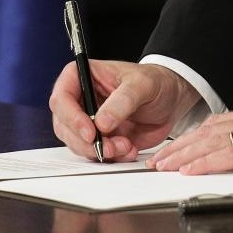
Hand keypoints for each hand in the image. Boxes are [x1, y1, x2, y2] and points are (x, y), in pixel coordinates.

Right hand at [50, 61, 200, 160]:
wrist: (171, 99)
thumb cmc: (155, 81)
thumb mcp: (143, 84)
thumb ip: (122, 101)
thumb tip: (101, 122)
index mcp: (82, 76)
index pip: (61, 98)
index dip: (71, 118)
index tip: (90, 132)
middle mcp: (80, 99)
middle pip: (64, 126)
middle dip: (86, 142)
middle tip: (110, 147)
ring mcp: (88, 120)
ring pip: (77, 143)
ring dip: (100, 151)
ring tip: (126, 146)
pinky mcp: (100, 138)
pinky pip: (94, 153)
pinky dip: (111, 157)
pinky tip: (129, 149)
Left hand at [148, 106, 232, 174]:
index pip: (219, 124)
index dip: (194, 136)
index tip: (178, 146)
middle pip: (208, 131)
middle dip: (181, 145)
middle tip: (161, 158)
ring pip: (211, 141)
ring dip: (184, 154)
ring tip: (165, 165)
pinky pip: (228, 155)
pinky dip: (204, 162)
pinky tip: (189, 169)